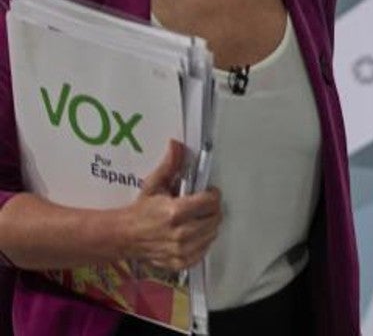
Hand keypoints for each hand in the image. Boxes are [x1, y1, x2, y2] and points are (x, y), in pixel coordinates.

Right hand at [122, 140, 221, 271]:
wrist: (123, 236)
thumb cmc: (140, 210)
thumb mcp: (154, 185)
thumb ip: (170, 165)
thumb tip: (177, 145)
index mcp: (175, 212)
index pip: (211, 201)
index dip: (212, 194)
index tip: (207, 192)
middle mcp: (181, 233)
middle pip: (215, 218)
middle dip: (211, 209)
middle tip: (203, 206)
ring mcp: (181, 250)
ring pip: (212, 234)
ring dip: (208, 225)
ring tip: (196, 219)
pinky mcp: (180, 262)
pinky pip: (204, 250)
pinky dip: (202, 242)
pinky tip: (192, 234)